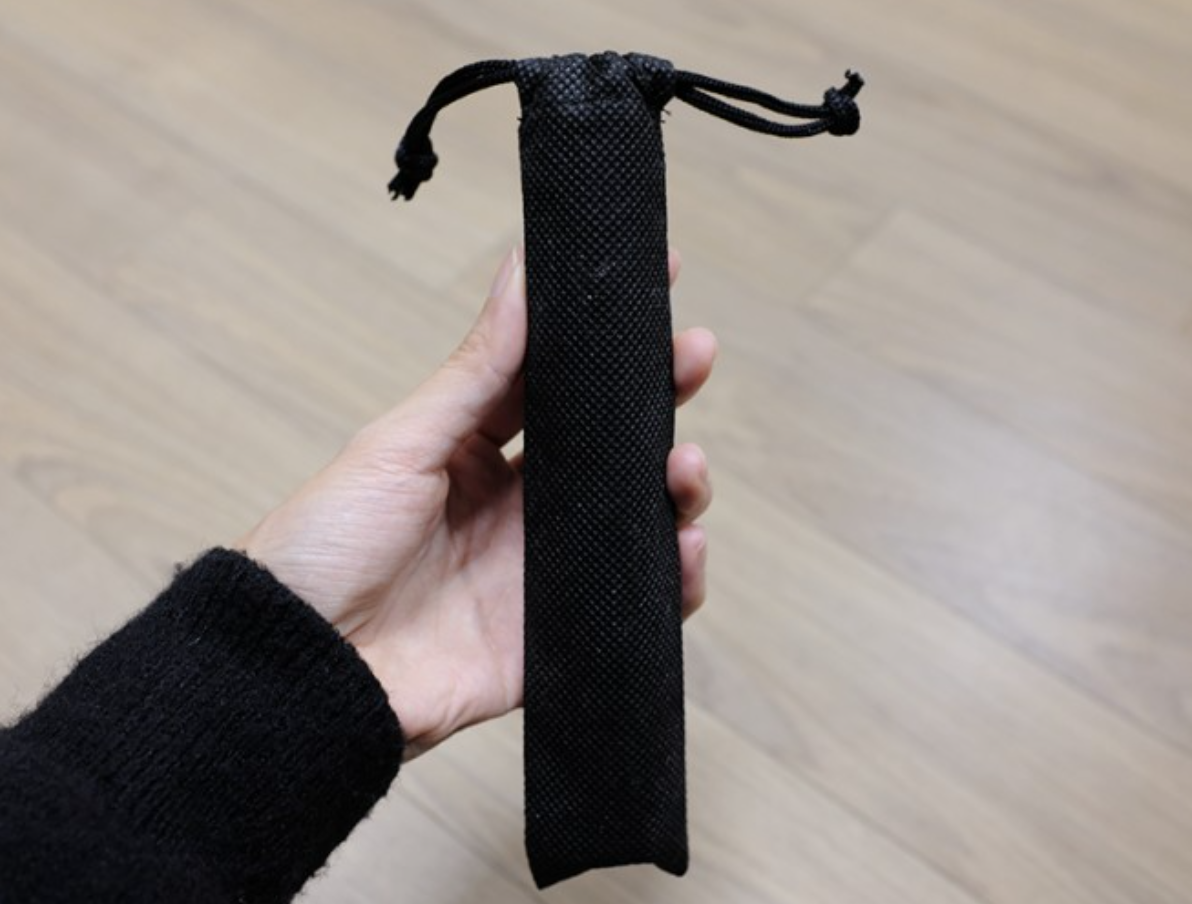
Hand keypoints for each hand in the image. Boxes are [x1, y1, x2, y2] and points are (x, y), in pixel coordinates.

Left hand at [237, 248, 716, 758]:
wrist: (301, 669)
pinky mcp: (557, 634)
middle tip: (692, 355)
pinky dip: (677, 578)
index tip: (656, 283)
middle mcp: (520, 506)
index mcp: (478, 451)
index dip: (606, 340)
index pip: (560, 383)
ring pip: (639, 518)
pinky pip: (637, 604)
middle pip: (612, 446)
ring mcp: (543, 568)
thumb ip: (478, 368)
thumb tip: (521, 272)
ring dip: (679, 484)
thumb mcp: (403, 442)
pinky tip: (684, 546)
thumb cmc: (325, 546)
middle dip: (661, 398)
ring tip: (683, 464)